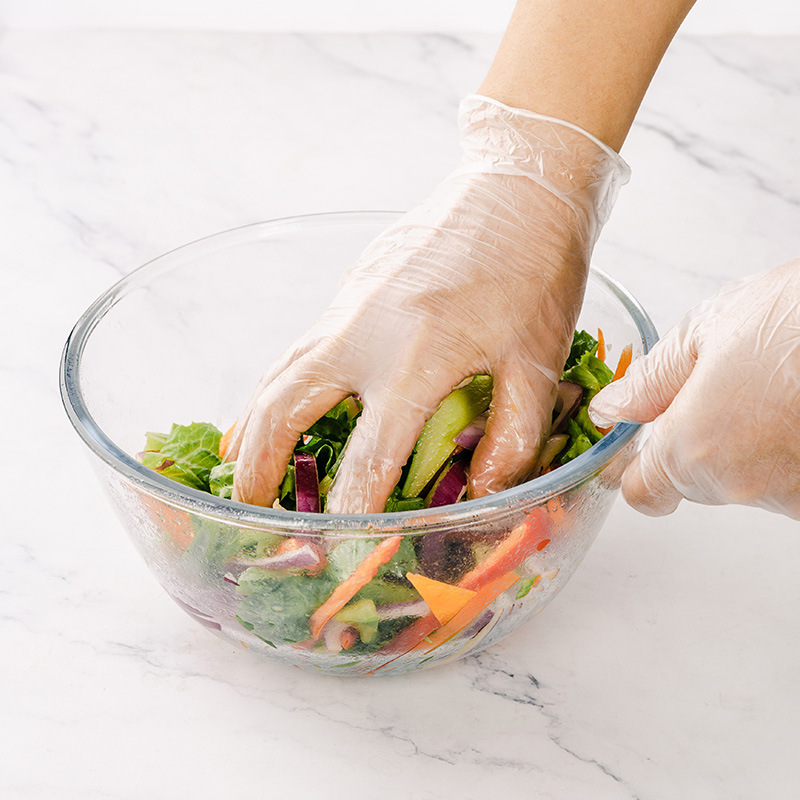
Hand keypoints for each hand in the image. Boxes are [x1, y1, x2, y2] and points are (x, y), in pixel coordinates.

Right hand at [227, 95, 628, 512]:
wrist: (516, 188)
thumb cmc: (535, 273)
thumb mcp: (537, 363)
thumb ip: (511, 439)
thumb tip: (479, 494)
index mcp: (416, 361)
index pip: (368, 459)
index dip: (349, 514)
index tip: (335, 549)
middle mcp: (363, 337)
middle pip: (284, 412)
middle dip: (259, 470)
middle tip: (251, 512)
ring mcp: (347, 309)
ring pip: (278, 375)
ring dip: (253, 427)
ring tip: (241, 469)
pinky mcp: (347, 292)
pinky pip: (298, 349)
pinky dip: (277, 386)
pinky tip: (277, 405)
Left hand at [589, 259, 799, 519]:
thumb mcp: (709, 330)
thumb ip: (652, 380)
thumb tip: (613, 410)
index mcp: (693, 450)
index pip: (642, 492)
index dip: (637, 465)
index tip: (645, 438)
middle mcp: (744, 488)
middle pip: (697, 482)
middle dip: (699, 440)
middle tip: (726, 384)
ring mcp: (796, 497)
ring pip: (751, 479)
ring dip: (753, 442)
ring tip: (779, 385)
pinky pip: (794, 476)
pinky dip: (793, 448)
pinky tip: (798, 402)